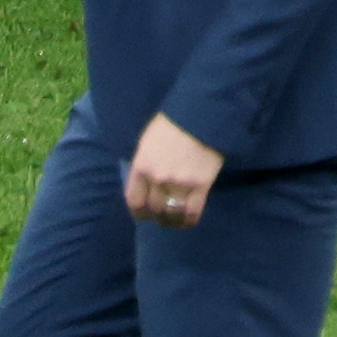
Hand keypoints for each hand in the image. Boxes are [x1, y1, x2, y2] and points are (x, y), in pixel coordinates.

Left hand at [124, 111, 227, 227]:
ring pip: (172, 214)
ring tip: (176, 221)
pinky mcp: (200, 186)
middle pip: (154, 210)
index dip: (139, 212)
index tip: (144, 214)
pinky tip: (189, 220)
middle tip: (163, 216)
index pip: (134, 200)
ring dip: (173, 221)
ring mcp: (179, 184)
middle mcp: (157, 179)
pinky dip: (189, 220)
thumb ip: (145, 163)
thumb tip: (145, 182)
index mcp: (141, 166)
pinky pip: (192, 212)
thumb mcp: (148, 141)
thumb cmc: (172, 123)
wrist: (202, 115)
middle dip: (158, 216)